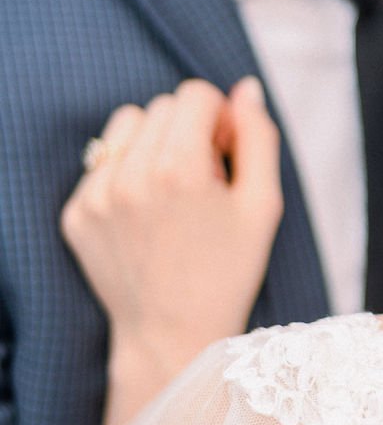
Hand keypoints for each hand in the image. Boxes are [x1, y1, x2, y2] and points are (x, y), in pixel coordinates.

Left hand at [62, 77, 282, 424]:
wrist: (174, 335)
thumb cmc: (229, 272)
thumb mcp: (263, 206)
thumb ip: (258, 138)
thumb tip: (245, 89)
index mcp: (179, 169)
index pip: (194, 94)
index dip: (219, 117)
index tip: (226, 153)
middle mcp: (130, 176)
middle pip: (162, 106)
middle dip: (188, 130)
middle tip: (204, 178)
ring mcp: (96, 196)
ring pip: (126, 126)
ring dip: (153, 144)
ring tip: (172, 190)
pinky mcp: (76, 214)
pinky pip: (102, 163)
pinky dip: (127, 175)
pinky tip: (147, 214)